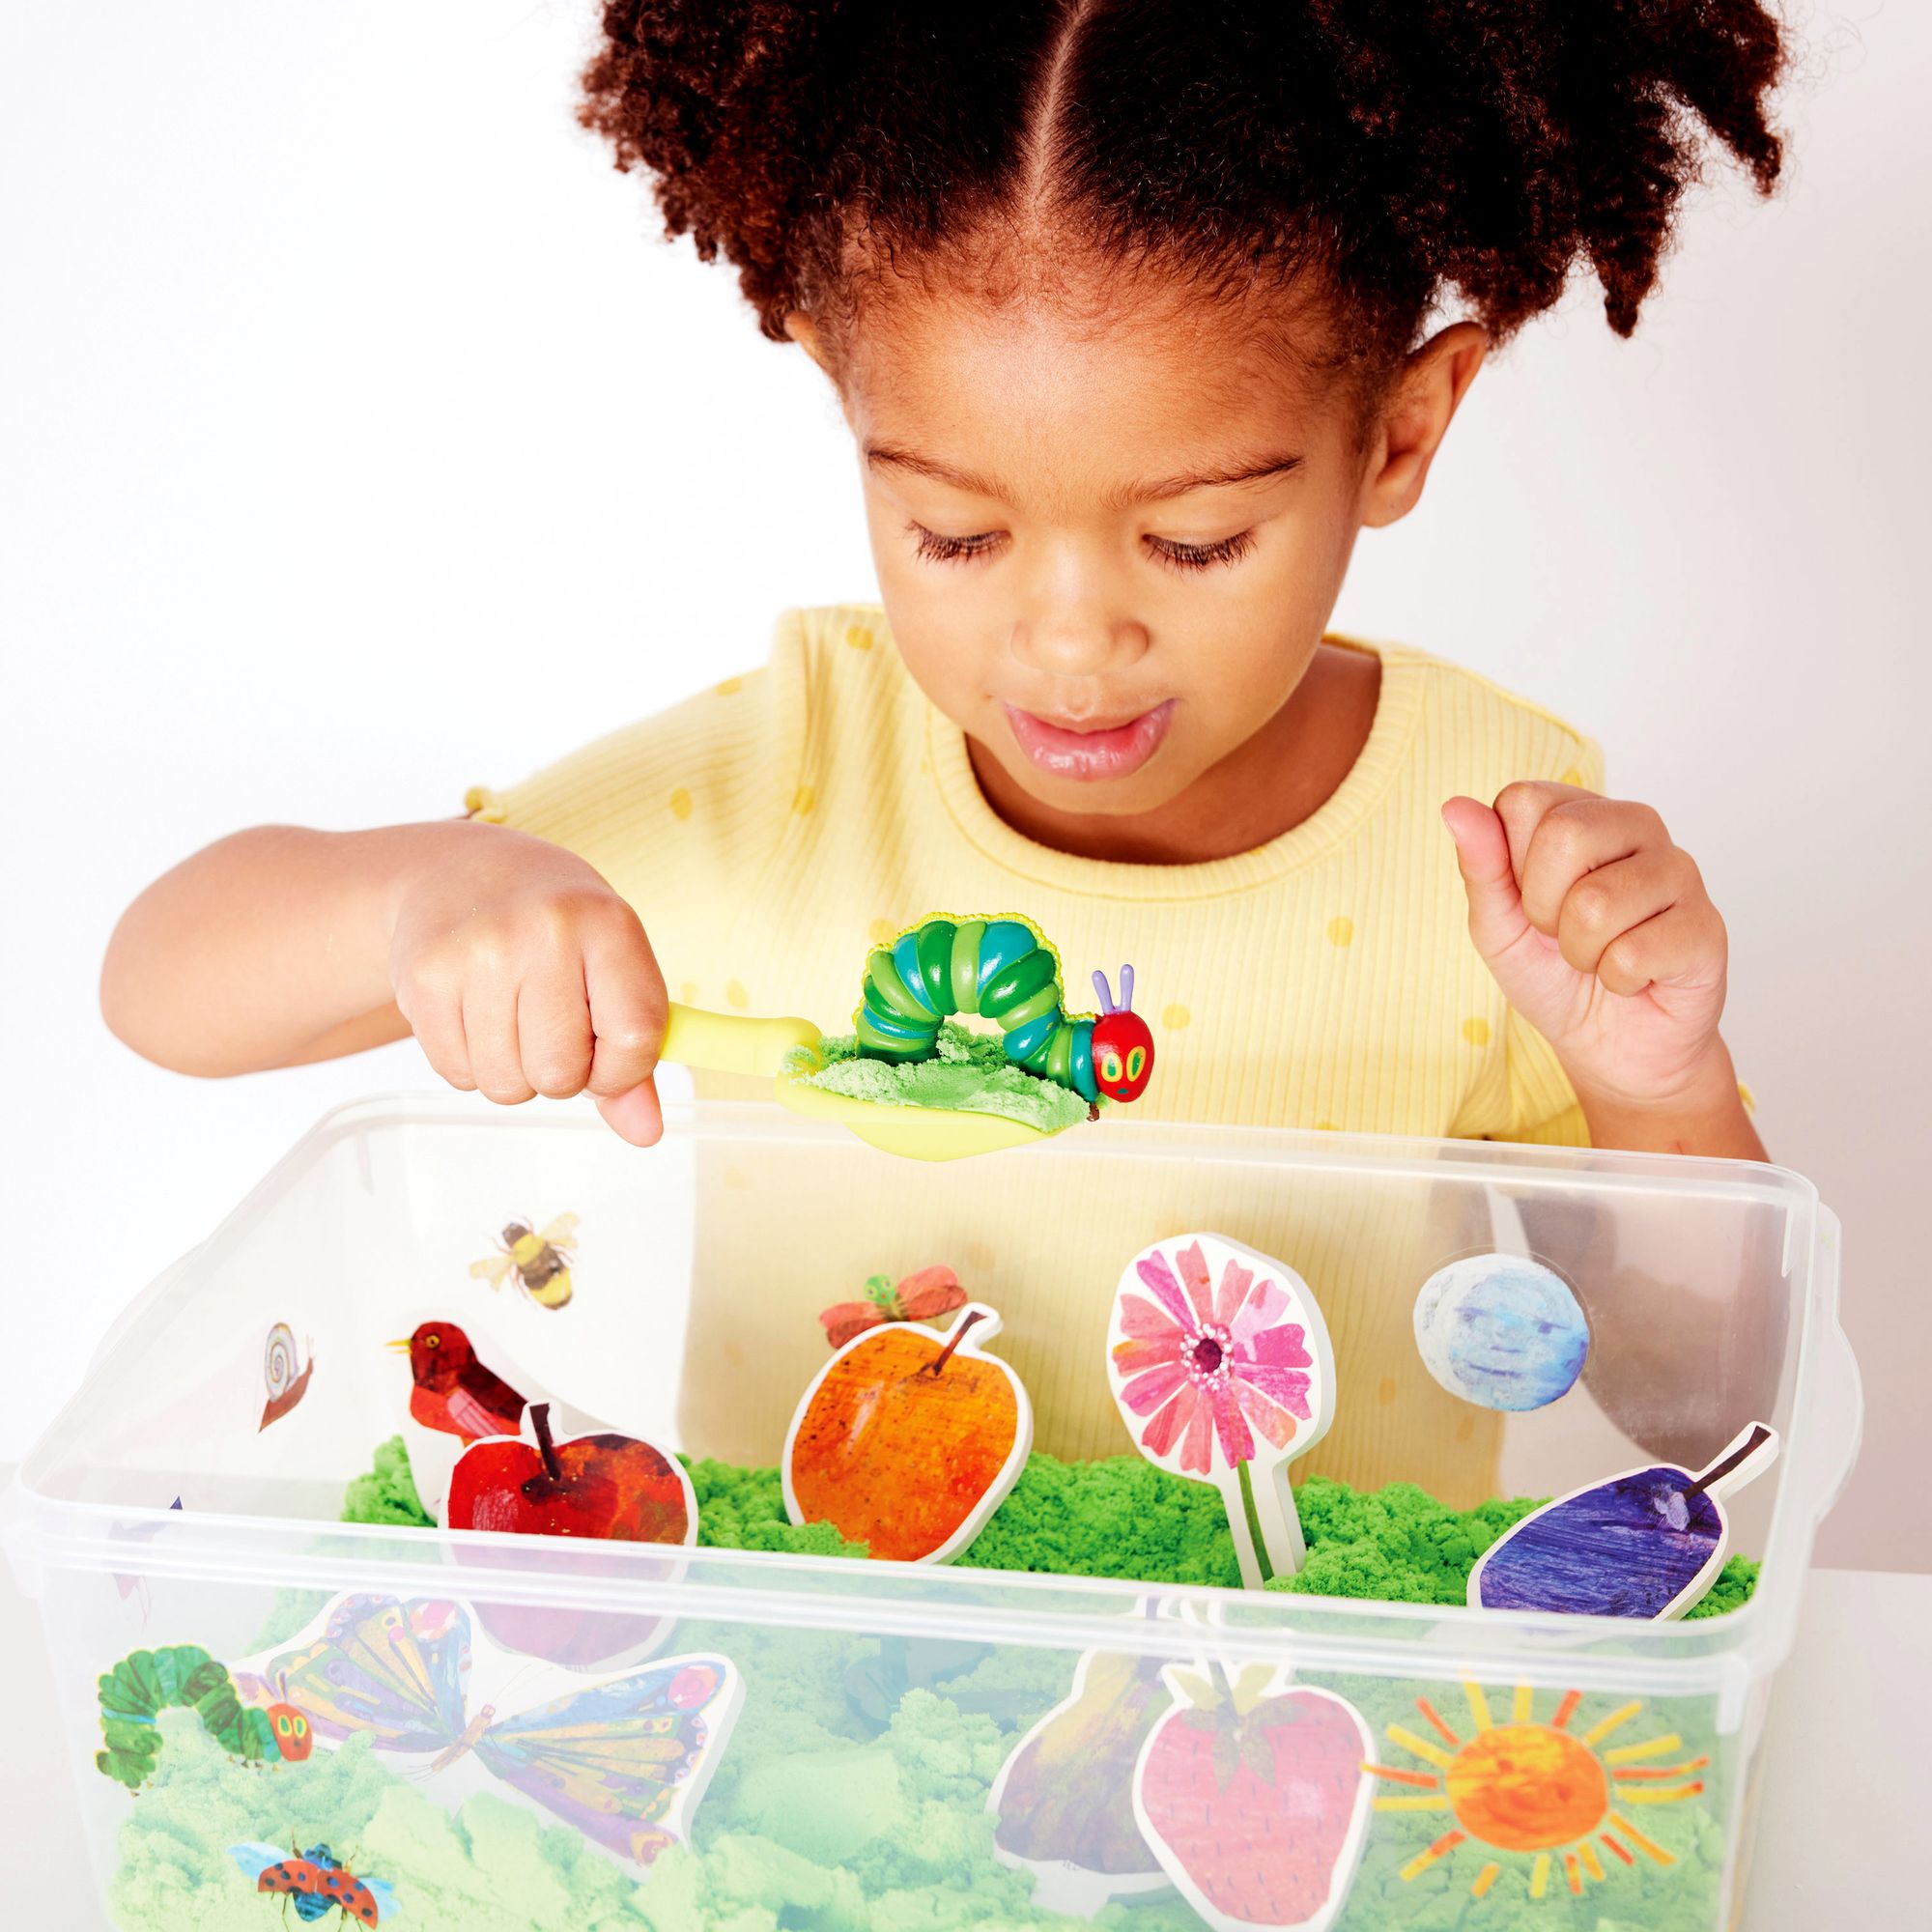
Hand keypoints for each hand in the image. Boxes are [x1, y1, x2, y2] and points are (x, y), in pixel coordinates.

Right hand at [387, 823, 668, 1145]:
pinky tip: (475, 1013)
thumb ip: (635, 1052)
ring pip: (506, 1085)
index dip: (623, 1071)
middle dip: (562, 1075)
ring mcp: (477, 953)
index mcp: (609, 925)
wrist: (463, 873)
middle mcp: (543, 931)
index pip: (635, 1038)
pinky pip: (459, 1075)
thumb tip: (645, 1133)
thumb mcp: (612, 965)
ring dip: (515, 1072)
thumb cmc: (558, 928)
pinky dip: (472, 1063)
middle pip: (561, 1074)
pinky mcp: (423, 978)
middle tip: (552, 1028)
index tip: (608, 1058)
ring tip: (513, 1016)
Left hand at [1441, 782, 1740, 1123]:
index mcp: (1580, 812)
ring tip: (1599, 956)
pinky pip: (1633, 952)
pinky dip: (1617, 980)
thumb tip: (1456, 807)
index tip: (1530, 900)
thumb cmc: (1553, 974)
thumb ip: (1480, 866)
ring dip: (1580, 952)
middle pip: (1565, 834)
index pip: (1524, 801)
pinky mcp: (1706, 924)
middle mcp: (1636, 825)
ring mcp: (1678, 870)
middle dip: (1543, 907)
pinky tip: (1635, 977)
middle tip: (1563, 933)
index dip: (1511, 865)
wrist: (1613, 1046)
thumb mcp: (1497, 925)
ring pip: (1597, 901)